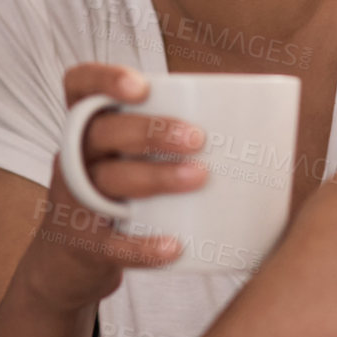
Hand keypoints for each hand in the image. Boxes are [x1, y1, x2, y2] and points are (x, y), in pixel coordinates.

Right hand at [22, 63, 207, 312]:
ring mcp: (75, 200)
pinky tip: (175, 246)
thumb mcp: (124, 156)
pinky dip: (143, 247)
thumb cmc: (120, 191)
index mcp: (86, 126)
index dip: (103, 79)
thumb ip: (168, 135)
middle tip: (198, 138)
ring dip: (155, 177)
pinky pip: (112, 245)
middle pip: (100, 133)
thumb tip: (266, 123)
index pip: (78, 85)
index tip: (141, 87)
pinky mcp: (86, 245)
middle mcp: (73, 157)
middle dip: (149, 131)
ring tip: (200, 177)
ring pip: (108, 181)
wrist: (70, 258)